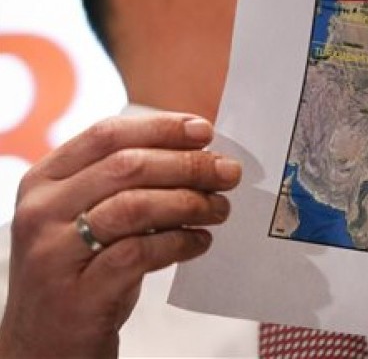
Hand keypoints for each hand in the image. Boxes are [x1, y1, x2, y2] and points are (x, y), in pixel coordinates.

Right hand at [0, 113, 240, 357]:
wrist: (46, 343)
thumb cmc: (82, 269)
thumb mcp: (88, 215)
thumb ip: (126, 181)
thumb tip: (200, 151)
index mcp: (45, 180)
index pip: (107, 134)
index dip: (161, 127)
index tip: (205, 131)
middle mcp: (41, 211)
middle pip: (128, 167)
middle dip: (188, 165)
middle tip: (229, 173)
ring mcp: (54, 253)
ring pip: (135, 207)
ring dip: (190, 203)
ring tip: (220, 209)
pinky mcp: (77, 293)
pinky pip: (140, 254)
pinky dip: (179, 243)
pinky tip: (200, 242)